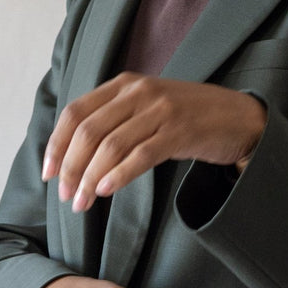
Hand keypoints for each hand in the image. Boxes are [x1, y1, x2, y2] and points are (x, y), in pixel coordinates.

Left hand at [41, 72, 266, 211]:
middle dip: (71, 168)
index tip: (48, 174)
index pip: (76, 112)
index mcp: (124, 84)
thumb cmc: (189, 119)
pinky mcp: (180, 131)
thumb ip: (116, 120)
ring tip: (83, 203)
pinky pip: (141, 155)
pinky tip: (106, 191)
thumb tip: (75, 155)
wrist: (239, 118)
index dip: (56, 144)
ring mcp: (161, 109)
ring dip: (91, 178)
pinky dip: (119, 175)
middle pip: (89, 131)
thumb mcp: (147, 109)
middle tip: (66, 197)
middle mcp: (139, 91)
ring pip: (111, 145)